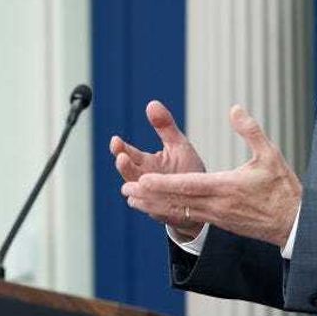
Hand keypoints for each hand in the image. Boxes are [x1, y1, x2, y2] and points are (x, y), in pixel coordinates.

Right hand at [110, 100, 206, 237]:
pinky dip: (150, 205)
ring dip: (134, 187)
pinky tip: (150, 200)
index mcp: (145, 163)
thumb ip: (164, 126)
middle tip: (122, 158)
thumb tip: (151, 103)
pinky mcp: (160, 212)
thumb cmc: (187, 169)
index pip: (127, 154)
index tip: (116, 141)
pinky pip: (152, 210)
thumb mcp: (177, 144)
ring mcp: (150, 197)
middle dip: (124, 167)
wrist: (200, 198)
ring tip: (134, 182)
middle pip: (127, 173)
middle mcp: (144, 180)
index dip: (119, 148)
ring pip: (136, 193)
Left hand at [120, 105, 301, 246]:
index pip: (188, 184)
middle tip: (126, 188)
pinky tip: (157, 207)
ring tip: (132, 198)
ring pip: (180, 210)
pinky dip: (169, 212)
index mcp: (227, 187)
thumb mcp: (270, 154)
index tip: (144, 178)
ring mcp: (217, 216)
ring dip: (155, 205)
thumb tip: (235, 108)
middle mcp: (217, 204)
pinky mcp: (219, 223)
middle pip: (177, 199)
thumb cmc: (282, 187)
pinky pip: (189, 216)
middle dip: (150, 195)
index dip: (164, 182)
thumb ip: (250, 131)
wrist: (293, 223)